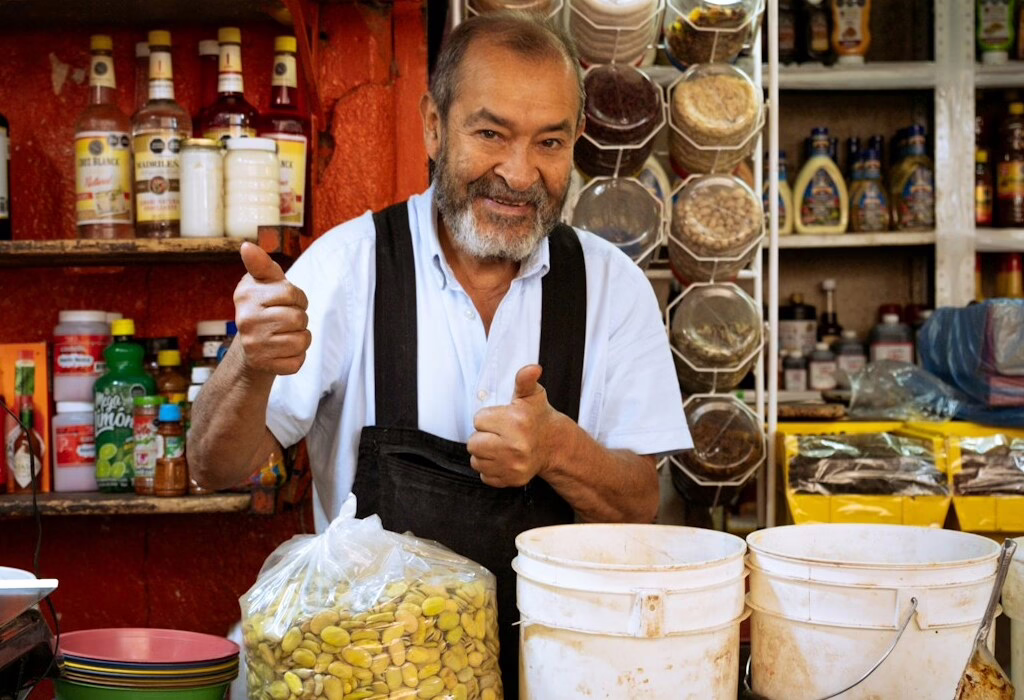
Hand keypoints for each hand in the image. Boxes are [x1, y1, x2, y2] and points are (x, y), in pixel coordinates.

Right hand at [233, 242, 311, 375]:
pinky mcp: (263, 365)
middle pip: (299, 318)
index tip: (287, 301)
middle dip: (300, 318)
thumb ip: (261, 264)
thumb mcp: (264, 282)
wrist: (251, 345)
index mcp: (246, 295)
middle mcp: (245, 320)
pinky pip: (298, 361)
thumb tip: (246, 246)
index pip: (293, 294)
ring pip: (302, 340)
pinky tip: (283, 350)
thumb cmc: (265, 306)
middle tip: (285, 320)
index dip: (298, 298)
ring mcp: (254, 345)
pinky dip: (297, 356)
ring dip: (301, 337)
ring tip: (285, 334)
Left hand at [467, 364, 562, 487]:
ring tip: (500, 446)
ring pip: (476, 460)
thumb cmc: (537, 417)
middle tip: (499, 433)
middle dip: (483, 437)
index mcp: (517, 422)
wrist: (554, 445)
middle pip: (473, 443)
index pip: (478, 420)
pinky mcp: (511, 480)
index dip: (487, 418)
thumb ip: (525, 380)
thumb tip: (532, 368)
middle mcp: (515, 446)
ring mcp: (513, 466)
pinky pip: (484, 475)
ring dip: (484, 454)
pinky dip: (490, 468)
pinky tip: (503, 459)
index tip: (500, 419)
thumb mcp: (532, 395)